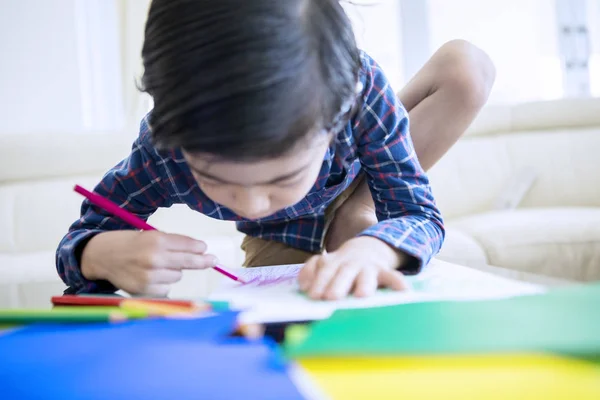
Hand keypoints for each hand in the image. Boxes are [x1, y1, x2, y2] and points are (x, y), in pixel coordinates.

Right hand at [81, 231, 217, 295]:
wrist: (102, 255)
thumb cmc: (130, 243)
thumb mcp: (150, 236)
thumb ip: (173, 243)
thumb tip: (200, 251)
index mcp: (156, 240)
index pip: (186, 244)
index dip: (199, 248)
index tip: (206, 250)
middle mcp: (153, 258)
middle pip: (187, 262)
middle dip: (203, 261)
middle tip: (213, 260)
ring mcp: (149, 276)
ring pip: (177, 276)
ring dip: (174, 271)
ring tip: (157, 265)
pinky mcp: (144, 290)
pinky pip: (166, 288)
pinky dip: (163, 283)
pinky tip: (150, 276)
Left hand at [298, 236, 407, 299]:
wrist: (369, 247)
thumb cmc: (342, 264)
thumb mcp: (325, 262)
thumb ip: (311, 271)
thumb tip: (303, 286)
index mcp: (333, 262)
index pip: (324, 270)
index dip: (318, 281)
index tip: (313, 295)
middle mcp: (350, 263)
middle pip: (343, 273)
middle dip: (337, 284)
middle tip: (331, 297)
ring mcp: (368, 267)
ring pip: (366, 275)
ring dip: (364, 283)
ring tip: (361, 294)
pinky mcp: (384, 271)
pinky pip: (392, 276)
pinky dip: (397, 282)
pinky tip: (403, 290)